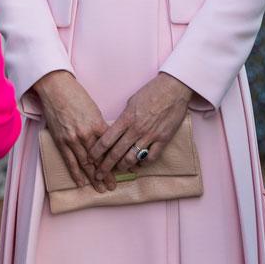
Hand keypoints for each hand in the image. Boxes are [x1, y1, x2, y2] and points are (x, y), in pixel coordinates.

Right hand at [33, 71, 108, 192]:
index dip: (117, 161)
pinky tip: (82, 183)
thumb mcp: (94, 110)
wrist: (56, 88)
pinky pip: (70, 161)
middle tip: (113, 186)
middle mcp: (86, 134)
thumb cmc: (77, 96)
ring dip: (93, 178)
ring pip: (86, 163)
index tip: (124, 169)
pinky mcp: (61, 141)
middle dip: (106, 174)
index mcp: (98, 125)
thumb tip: (107, 141)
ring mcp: (73, 139)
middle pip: (99, 159)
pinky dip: (76, 173)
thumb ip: (100, 126)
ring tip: (101, 189)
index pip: (111, 148)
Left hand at [87, 73, 191, 189]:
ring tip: (119, 168)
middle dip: (105, 166)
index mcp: (126, 119)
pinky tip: (139, 163)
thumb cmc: (152, 91)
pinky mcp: (163, 140)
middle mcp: (136, 130)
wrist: (174, 88)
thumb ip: (123, 118)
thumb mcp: (131, 102)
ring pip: (132, 159)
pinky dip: (143, 163)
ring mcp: (150, 136)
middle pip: (116, 153)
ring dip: (123, 166)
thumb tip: (116, 129)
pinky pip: (151, 158)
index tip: (90, 159)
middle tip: (98, 175)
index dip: (96, 152)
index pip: (106, 140)